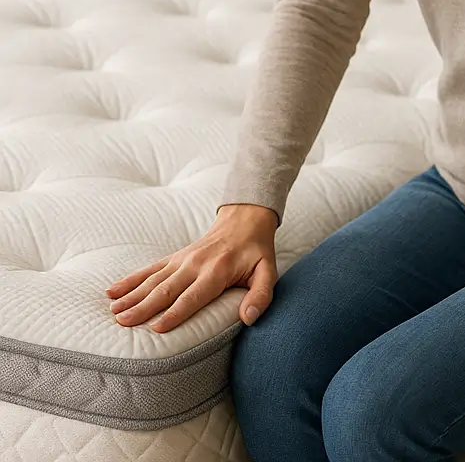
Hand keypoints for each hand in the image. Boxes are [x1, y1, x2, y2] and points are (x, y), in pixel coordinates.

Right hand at [104, 204, 278, 333]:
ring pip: (153, 279)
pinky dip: (130, 280)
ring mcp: (182, 259)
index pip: (194, 296)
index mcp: (218, 271)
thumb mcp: (268, 272)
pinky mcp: (175, 257)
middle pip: (167, 289)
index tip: (156, 328)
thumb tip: (248, 318)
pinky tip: (112, 291)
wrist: (245, 219)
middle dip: (144, 307)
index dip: (176, 313)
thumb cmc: (256, 252)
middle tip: (122, 322)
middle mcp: (196, 264)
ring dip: (132, 295)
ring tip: (113, 311)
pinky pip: (150, 269)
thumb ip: (261, 295)